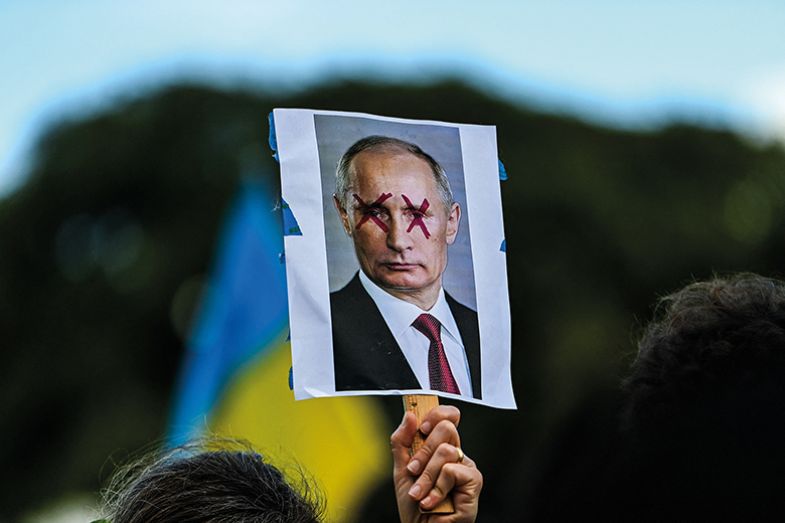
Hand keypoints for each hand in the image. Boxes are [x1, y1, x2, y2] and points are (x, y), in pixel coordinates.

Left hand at [390, 405, 482, 522]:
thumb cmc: (414, 506)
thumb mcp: (401, 470)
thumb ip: (402, 442)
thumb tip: (410, 416)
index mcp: (439, 447)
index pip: (446, 417)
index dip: (436, 414)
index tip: (421, 427)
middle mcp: (455, 454)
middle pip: (446, 428)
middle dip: (423, 451)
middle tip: (413, 470)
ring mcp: (466, 466)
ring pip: (445, 450)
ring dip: (426, 476)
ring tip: (420, 494)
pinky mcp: (474, 481)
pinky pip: (451, 470)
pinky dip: (437, 488)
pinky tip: (432, 501)